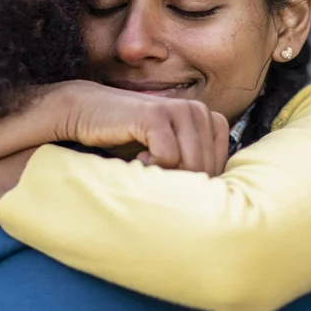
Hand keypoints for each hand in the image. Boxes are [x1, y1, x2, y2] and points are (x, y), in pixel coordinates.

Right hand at [59, 81, 230, 176]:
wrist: (87, 110)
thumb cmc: (130, 137)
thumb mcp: (170, 149)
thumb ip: (195, 162)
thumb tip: (218, 200)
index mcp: (207, 117)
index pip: (222, 163)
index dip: (198, 180)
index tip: (172, 177)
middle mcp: (198, 110)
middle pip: (207, 168)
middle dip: (181, 181)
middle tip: (156, 174)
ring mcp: (178, 110)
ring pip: (192, 164)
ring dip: (166, 174)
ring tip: (147, 164)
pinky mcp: (155, 115)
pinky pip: (168, 157)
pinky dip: (151, 166)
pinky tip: (138, 157)